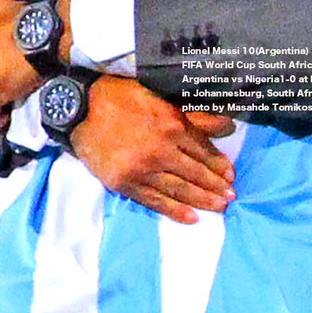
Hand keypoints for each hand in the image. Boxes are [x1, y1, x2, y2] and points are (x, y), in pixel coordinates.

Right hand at [71, 76, 236, 224]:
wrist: (80, 109)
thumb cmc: (121, 97)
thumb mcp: (160, 95)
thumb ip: (193, 112)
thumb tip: (227, 123)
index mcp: (172, 125)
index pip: (203, 150)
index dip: (219, 164)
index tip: (231, 175)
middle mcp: (161, 150)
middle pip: (196, 172)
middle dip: (216, 186)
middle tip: (231, 196)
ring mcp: (142, 169)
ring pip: (179, 189)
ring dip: (202, 200)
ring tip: (219, 207)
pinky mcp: (125, 183)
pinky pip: (155, 200)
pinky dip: (175, 210)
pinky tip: (191, 217)